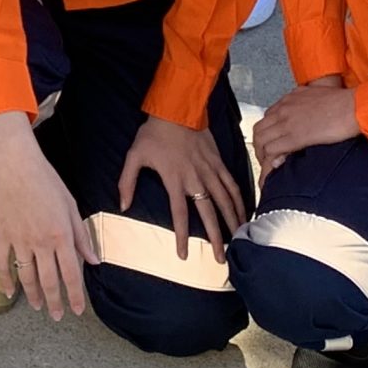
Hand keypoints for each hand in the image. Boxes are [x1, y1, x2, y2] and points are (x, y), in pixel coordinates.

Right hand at [0, 113, 94, 319]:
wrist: (14, 162)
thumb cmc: (45, 179)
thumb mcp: (70, 205)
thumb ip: (81, 236)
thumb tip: (94, 261)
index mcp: (61, 235)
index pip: (71, 274)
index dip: (75, 296)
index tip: (77, 311)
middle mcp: (40, 242)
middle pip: (48, 281)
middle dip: (55, 302)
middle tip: (57, 316)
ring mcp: (18, 240)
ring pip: (26, 276)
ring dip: (33, 295)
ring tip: (38, 307)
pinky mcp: (1, 235)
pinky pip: (2, 263)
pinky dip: (5, 280)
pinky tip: (10, 293)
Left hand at [117, 114, 246, 260]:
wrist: (176, 108)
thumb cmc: (153, 133)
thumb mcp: (134, 155)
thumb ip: (127, 182)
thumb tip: (122, 205)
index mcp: (174, 179)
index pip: (179, 214)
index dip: (181, 236)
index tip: (184, 255)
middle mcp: (195, 178)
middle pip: (208, 213)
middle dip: (216, 237)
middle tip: (221, 259)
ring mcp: (210, 170)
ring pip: (225, 201)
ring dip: (232, 222)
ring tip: (238, 240)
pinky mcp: (219, 162)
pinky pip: (232, 184)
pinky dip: (240, 200)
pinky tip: (245, 213)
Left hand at [252, 76, 358, 175]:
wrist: (354, 106)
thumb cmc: (343, 102)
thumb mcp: (318, 95)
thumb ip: (306, 103)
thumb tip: (306, 111)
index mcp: (290, 99)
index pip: (267, 118)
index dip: (267, 134)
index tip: (272, 145)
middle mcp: (284, 109)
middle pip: (259, 130)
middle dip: (259, 147)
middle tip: (267, 159)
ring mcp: (288, 122)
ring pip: (261, 141)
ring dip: (263, 156)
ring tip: (269, 167)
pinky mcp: (296, 137)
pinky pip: (272, 150)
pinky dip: (271, 160)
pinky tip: (278, 167)